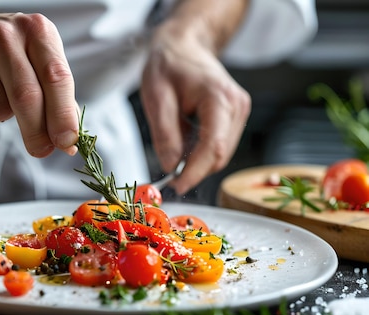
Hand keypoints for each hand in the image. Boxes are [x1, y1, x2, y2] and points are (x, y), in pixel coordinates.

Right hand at [0, 10, 78, 157]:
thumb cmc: (6, 51)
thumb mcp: (38, 57)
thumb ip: (57, 94)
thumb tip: (68, 138)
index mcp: (36, 29)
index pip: (56, 77)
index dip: (63, 114)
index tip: (67, 142)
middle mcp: (4, 35)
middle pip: (26, 97)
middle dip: (37, 132)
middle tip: (41, 150)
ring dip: (3, 116)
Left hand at [140, 1, 250, 193]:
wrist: (184, 45)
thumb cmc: (169, 65)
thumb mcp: (156, 97)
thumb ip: (165, 134)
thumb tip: (171, 166)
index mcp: (219, 98)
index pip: (213, 147)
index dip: (195, 172)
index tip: (177, 187)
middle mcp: (237, 106)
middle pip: (220, 154)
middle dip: (195, 171)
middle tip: (168, 178)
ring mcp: (240, 111)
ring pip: (221, 153)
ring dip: (197, 162)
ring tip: (173, 151)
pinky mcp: (235, 116)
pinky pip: (219, 145)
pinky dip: (201, 152)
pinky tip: (184, 144)